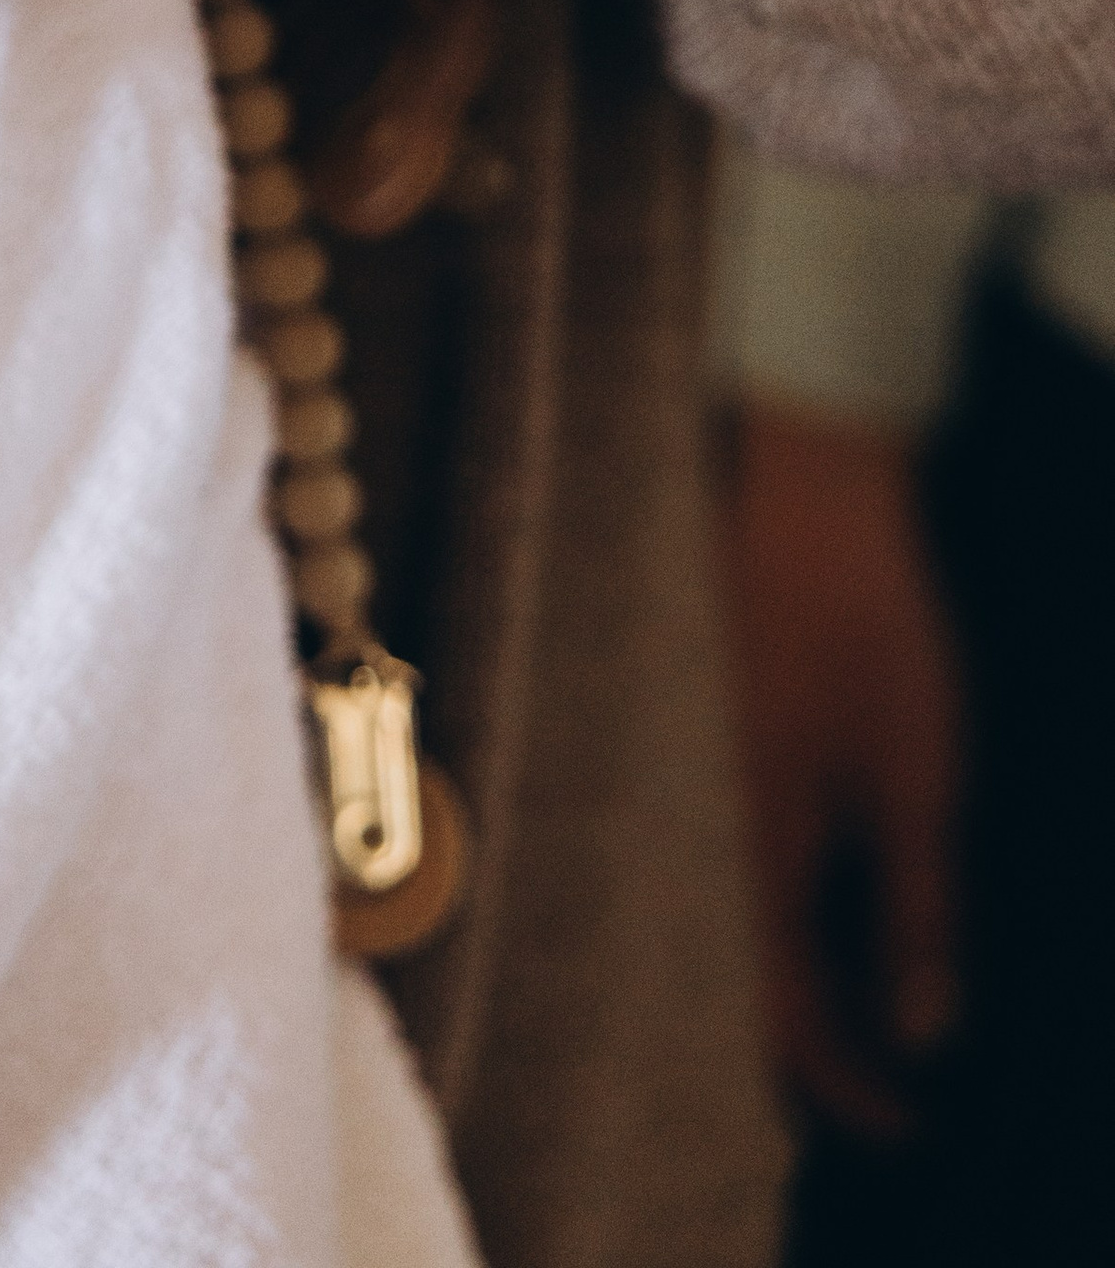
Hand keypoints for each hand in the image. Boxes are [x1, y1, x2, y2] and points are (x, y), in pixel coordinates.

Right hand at [726, 403, 962, 1139]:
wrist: (798, 483)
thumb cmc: (866, 620)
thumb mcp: (919, 773)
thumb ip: (916, 906)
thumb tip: (924, 1031)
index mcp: (755, 841)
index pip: (786, 1011)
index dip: (847, 1084)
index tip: (906, 1123)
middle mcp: (697, 819)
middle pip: (733, 975)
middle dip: (798, 1046)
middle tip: (866, 1086)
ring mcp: (682, 768)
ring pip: (717, 911)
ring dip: (776, 972)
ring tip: (840, 1008)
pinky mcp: (688, 725)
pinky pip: (712, 846)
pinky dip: (761, 895)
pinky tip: (800, 894)